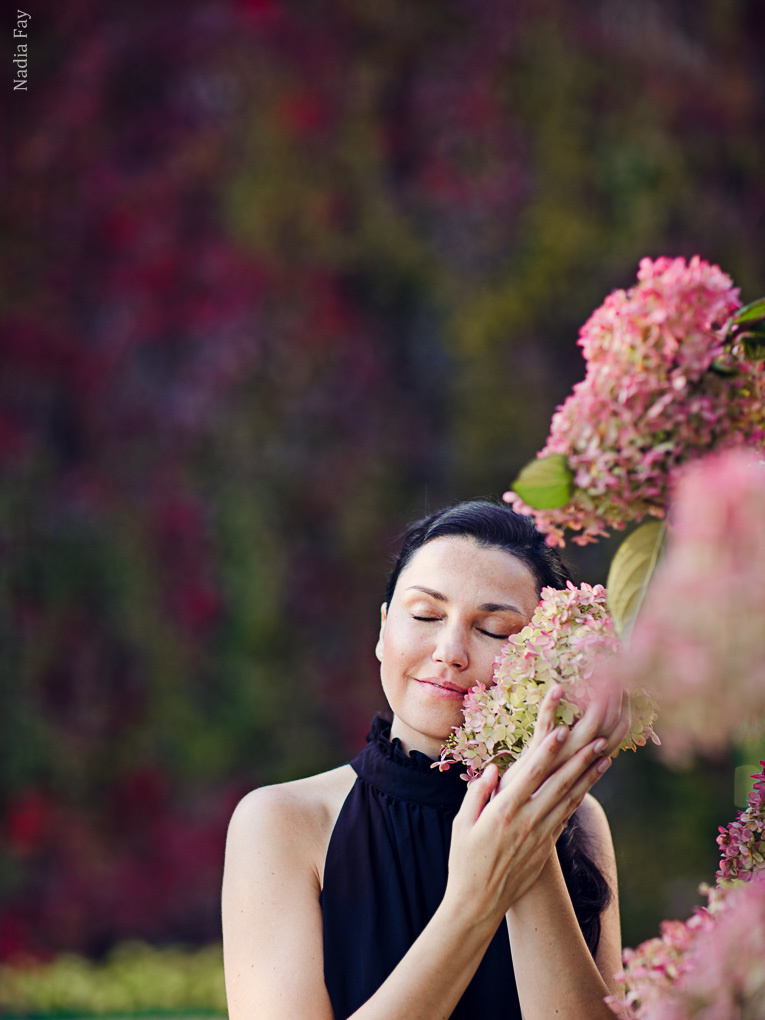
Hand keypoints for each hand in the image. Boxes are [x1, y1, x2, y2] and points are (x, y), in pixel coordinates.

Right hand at [445, 702, 610, 922]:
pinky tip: (587, 787)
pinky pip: (565, 818)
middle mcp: (526, 822)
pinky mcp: (546, 848)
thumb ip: (478, 793)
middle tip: (597, 740)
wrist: (479, 904)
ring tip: (604, 759)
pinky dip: (579, 800)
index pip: (530, 774)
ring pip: (569, 801)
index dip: (547, 750)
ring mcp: (539, 837)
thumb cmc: (464, 861)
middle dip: (579, 760)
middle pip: (558, 785)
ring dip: (588, 778)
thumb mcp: (462, 824)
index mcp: (503, 812)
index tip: (561, 729)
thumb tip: (494, 769)